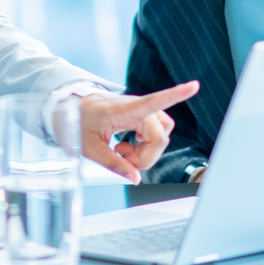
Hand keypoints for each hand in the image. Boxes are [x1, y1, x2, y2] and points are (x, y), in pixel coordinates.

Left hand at [78, 81, 199, 183]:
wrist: (69, 109)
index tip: (193, 86)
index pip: (153, 102)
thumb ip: (114, 164)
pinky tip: (129, 145)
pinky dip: (146, 143)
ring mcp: (138, 110)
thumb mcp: (90, 149)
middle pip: (160, 136)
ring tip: (124, 151)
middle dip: (147, 155)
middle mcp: (135, 107)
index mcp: (122, 110)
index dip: (175, 95)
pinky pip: (155, 131)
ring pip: (161, 133)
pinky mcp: (139, 114)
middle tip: (123, 158)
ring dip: (148, 149)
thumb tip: (136, 178)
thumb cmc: (78, 123)